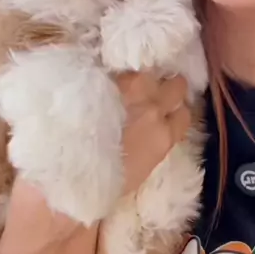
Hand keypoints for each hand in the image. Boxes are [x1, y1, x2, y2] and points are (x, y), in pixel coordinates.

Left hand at [114, 72, 190, 194]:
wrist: (70, 169)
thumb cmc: (103, 182)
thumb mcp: (140, 169)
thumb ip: (152, 144)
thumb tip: (151, 134)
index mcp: (163, 136)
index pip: (184, 114)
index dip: (176, 111)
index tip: (168, 112)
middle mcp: (153, 109)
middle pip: (177, 85)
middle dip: (168, 88)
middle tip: (153, 94)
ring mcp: (131, 91)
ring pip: (149, 73)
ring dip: (142, 79)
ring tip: (128, 87)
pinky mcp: (106, 79)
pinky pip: (121, 70)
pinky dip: (117, 75)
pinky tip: (106, 81)